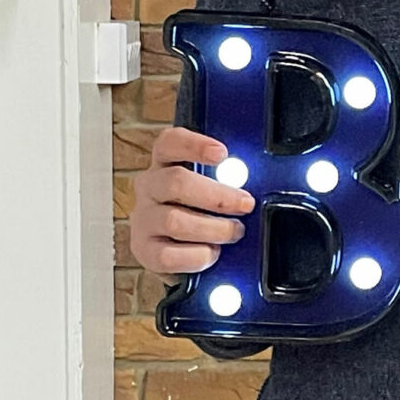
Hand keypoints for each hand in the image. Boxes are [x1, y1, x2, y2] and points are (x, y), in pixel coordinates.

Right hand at [130, 127, 254, 276]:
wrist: (178, 252)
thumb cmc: (202, 213)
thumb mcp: (213, 190)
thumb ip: (228, 182)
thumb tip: (256, 187)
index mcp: (165, 164)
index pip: (170, 143)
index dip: (194, 145)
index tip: (222, 154)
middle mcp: (150, 187)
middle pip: (176, 182)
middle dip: (218, 196)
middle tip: (245, 205)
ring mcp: (143, 219)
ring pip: (174, 220)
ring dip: (213, 229)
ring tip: (234, 232)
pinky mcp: (144, 250)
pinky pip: (169, 255)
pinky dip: (198, 256)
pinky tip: (211, 252)